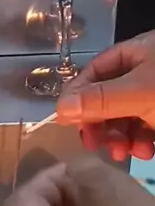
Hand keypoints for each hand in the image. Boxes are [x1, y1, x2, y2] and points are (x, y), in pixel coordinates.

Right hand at [57, 30, 154, 161]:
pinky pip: (146, 128)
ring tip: (123, 153)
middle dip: (101, 123)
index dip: (79, 94)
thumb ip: (100, 99)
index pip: (96, 70)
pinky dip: (140, 142)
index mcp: (138, 52)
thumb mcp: (139, 92)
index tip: (66, 120)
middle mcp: (146, 70)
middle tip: (95, 144)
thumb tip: (59, 108)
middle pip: (109, 97)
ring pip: (127, 116)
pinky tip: (144, 152)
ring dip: (120, 138)